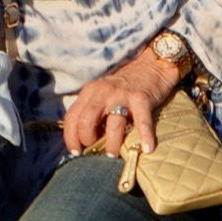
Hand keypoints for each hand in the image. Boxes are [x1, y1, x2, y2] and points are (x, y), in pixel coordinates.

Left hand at [62, 50, 184, 157]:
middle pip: (86, 121)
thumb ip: (92, 111)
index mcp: (89, 92)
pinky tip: (147, 149)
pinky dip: (145, 137)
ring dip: (112, 145)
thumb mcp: (101, 94)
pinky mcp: (142, 99)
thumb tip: (85, 141)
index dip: (71, 138)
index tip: (77, 152)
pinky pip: (142, 122)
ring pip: (113, 126)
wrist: (151, 65)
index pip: (71, 118)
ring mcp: (122, 95)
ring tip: (114, 155)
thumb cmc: (125, 86)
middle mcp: (102, 92)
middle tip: (96, 152)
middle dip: (88, 140)